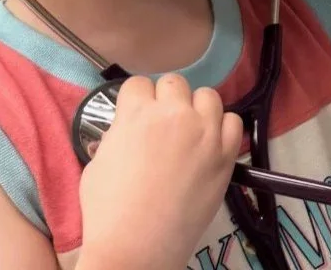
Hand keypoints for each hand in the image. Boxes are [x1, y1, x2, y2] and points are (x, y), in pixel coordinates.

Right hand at [79, 74, 243, 269]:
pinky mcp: (226, 153)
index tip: (135, 114)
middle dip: (166, 100)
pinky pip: (233, 122)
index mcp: (138, 114)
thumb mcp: (97, 164)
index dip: (135, 99)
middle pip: (175, 83)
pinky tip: (209, 144)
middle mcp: (176, 115)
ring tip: (187, 132)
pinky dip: (222, 128)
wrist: (138, 247)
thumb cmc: (108, 211)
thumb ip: (118, 135)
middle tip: (161, 125)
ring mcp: (206, 132)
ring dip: (196, 109)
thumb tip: (129, 128)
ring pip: (208, 96)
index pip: (138, 83)